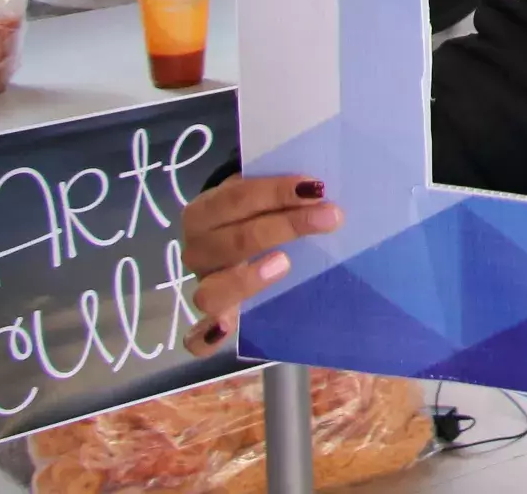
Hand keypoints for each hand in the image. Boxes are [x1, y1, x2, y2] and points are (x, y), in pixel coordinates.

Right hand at [177, 175, 340, 354]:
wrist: (239, 231)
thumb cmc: (259, 208)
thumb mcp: (264, 192)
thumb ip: (284, 190)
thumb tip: (321, 187)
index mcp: (205, 211)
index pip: (237, 198)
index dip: (275, 192)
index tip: (316, 188)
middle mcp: (198, 250)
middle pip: (234, 242)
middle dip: (285, 227)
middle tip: (329, 219)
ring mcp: (204, 285)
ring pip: (211, 291)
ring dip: (247, 279)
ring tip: (285, 264)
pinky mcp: (213, 316)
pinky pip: (196, 338)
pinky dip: (206, 336)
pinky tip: (227, 328)